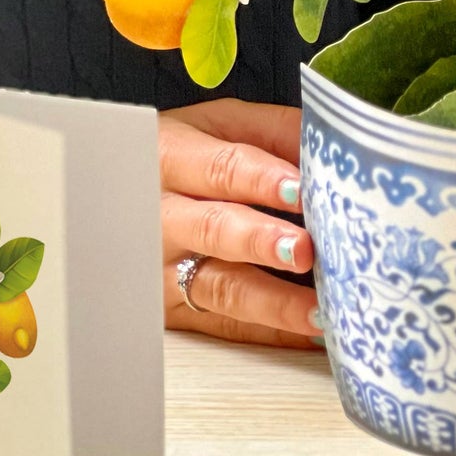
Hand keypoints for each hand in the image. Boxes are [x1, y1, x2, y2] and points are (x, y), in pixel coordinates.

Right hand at [158, 100, 320, 350]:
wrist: (124, 189)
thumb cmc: (189, 154)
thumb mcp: (221, 124)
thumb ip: (275, 132)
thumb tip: (331, 150)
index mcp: (173, 158)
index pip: (220, 169)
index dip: (261, 180)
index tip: (302, 191)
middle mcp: (163, 217)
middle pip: (213, 230)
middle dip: (261, 241)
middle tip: (304, 250)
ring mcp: (165, 270)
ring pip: (220, 288)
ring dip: (272, 301)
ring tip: (317, 309)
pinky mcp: (174, 311)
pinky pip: (227, 326)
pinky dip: (272, 331)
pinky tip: (310, 330)